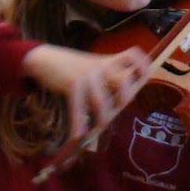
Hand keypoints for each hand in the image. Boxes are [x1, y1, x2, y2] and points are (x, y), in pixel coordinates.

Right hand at [22, 44, 150, 175]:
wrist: (45, 59)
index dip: (143, 66)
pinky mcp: (72, 84)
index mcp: (109, 61)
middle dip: (124, 99)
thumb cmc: (73, 67)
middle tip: (118, 108)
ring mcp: (87, 75)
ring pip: (101, 102)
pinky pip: (79, 109)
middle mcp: (101, 66)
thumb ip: (109, 78)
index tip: (143, 78)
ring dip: (101, 118)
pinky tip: (77, 134)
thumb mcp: (94, 66)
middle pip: (122, 81)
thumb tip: (124, 101)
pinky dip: (78, 124)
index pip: (133, 55)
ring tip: (99, 126)